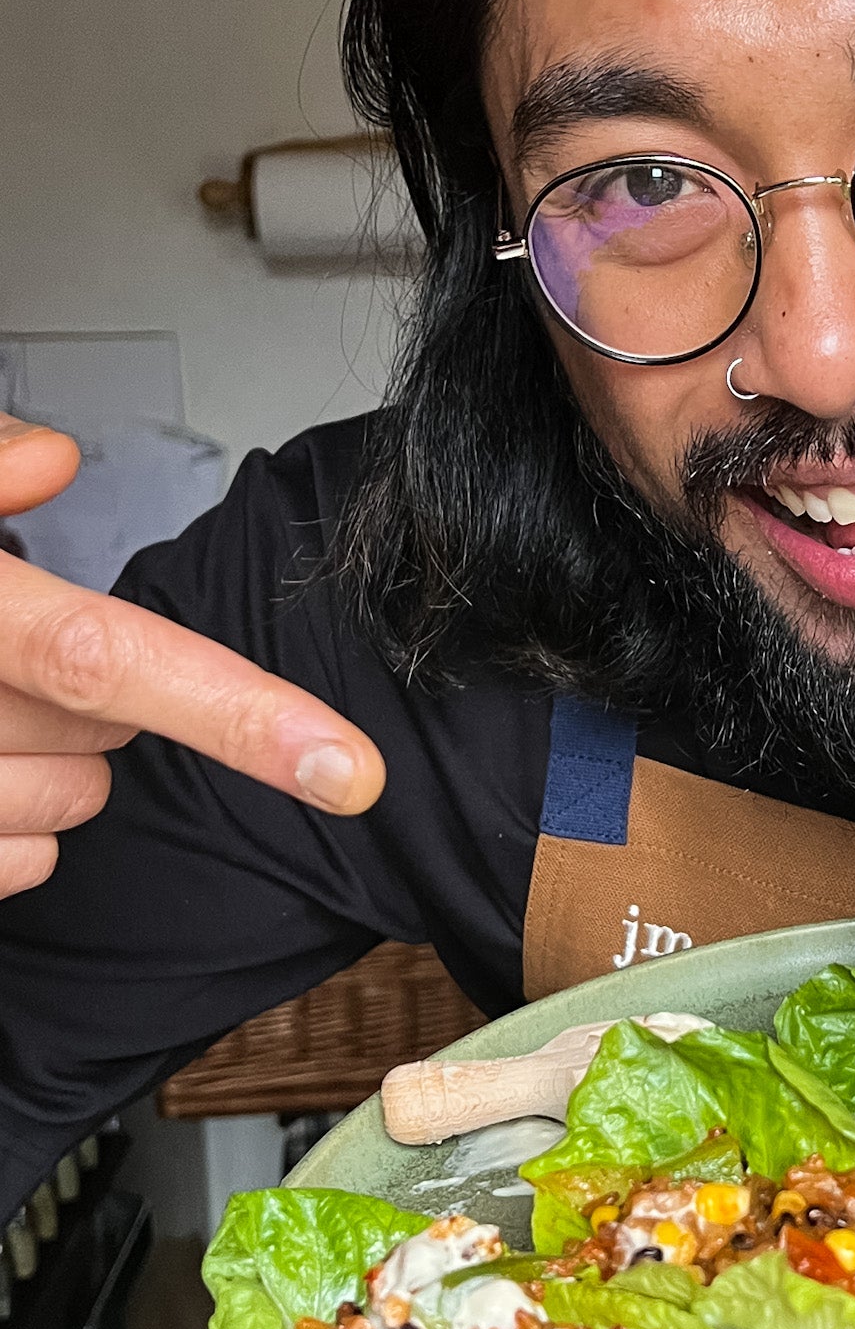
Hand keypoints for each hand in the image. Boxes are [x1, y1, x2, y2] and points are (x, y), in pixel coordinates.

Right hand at [0, 416, 384, 895]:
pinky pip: (16, 873)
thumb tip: (50, 455)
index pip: (113, 663)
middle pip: (98, 740)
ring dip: (51, 774)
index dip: (243, 717)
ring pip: (64, 814)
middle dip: (89, 707)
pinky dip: (13, 838)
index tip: (347, 767)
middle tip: (13, 662)